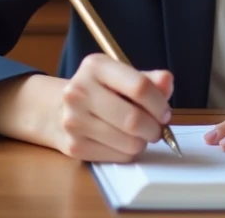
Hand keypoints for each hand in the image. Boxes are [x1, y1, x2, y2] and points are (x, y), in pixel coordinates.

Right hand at [52, 53, 173, 161]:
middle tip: (157, 128)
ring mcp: (74, 121)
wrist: (57, 108)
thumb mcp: (122, 76)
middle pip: (134, 119)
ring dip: (143, 141)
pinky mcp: (74, 146)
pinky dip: (129, 152)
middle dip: (154, 128)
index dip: (160, 103)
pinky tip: (123, 142)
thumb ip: (149, 79)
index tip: (165, 112)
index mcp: (95, 66)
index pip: (140, 87)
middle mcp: (79, 92)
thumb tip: (167, 82)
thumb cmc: (100, 91)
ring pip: (129, 142)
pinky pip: (118, 157)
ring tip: (140, 134)